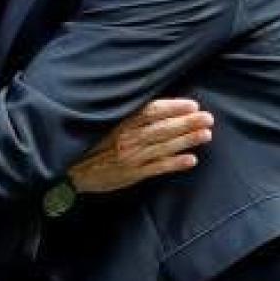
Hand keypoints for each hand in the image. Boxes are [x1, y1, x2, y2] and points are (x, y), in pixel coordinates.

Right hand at [68, 98, 212, 193]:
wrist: (71, 171)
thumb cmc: (91, 146)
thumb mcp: (105, 125)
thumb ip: (127, 118)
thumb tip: (156, 109)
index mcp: (120, 123)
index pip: (151, 111)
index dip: (173, 107)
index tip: (192, 105)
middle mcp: (127, 138)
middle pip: (162, 128)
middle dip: (187, 123)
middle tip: (208, 118)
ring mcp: (131, 157)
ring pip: (163, 146)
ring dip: (186, 140)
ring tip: (206, 135)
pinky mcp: (131, 174)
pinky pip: (157, 168)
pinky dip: (175, 164)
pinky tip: (191, 160)